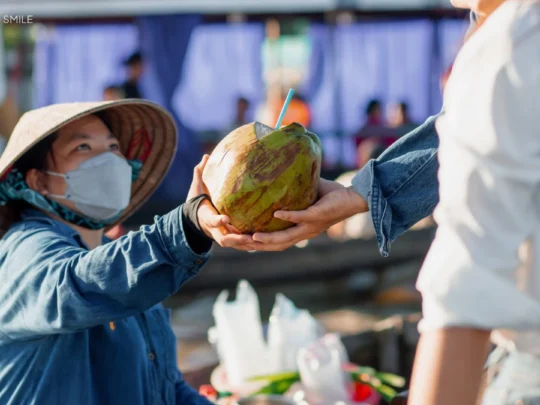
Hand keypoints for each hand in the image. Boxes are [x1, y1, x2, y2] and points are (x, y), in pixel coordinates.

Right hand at [190, 155, 253, 250]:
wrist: (195, 218)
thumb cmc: (197, 201)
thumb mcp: (197, 188)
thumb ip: (200, 173)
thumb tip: (206, 156)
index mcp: (206, 217)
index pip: (212, 220)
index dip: (218, 221)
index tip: (226, 218)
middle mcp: (214, 229)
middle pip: (224, 239)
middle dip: (236, 239)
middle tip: (249, 237)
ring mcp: (221, 235)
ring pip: (233, 244)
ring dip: (245, 244)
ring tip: (259, 241)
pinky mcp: (229, 238)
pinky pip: (239, 244)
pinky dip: (249, 245)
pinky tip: (262, 243)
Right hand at [249, 180, 367, 250]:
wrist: (354, 199)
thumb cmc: (331, 197)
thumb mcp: (307, 196)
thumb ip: (292, 192)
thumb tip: (276, 177)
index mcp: (300, 231)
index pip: (276, 243)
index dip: (258, 246)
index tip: (240, 241)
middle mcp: (304, 233)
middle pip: (276, 245)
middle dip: (256, 246)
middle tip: (238, 242)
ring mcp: (310, 226)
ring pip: (286, 238)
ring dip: (268, 238)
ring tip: (251, 236)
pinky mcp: (318, 216)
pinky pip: (301, 217)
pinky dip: (288, 216)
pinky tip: (276, 213)